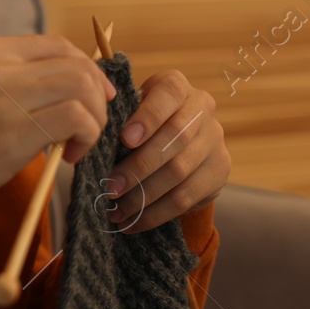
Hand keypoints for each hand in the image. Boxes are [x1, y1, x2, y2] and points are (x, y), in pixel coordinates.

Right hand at [0, 35, 116, 245]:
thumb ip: (0, 86)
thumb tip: (49, 98)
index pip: (55, 45)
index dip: (84, 73)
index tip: (89, 103)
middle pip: (76, 63)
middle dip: (96, 97)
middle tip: (88, 131)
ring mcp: (3, 93)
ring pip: (83, 85)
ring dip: (94, 119)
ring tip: (75, 148)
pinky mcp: (11, 130)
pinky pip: (77, 117)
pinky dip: (86, 137)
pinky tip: (68, 159)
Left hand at [102, 69, 229, 233]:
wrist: (179, 143)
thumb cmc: (140, 123)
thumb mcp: (131, 111)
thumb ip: (117, 118)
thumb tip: (90, 142)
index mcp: (176, 86)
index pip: (168, 94)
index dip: (148, 117)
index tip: (124, 139)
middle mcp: (202, 108)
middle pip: (175, 138)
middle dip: (138, 166)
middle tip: (111, 188)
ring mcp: (215, 140)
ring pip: (179, 172)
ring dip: (143, 196)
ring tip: (116, 211)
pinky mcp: (219, 171)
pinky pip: (186, 198)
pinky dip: (155, 214)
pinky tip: (131, 223)